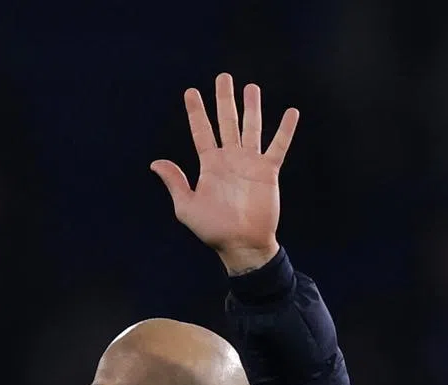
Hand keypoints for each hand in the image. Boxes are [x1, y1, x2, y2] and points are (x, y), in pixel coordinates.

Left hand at [151, 74, 298, 274]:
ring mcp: (250, 163)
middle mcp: (230, 159)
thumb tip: (155, 163)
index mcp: (209, 165)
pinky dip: (285, 130)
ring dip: (252, 107)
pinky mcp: (268, 171)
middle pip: (227, 121)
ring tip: (252, 87)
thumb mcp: (186, 207)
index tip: (190, 92)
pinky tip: (291, 112)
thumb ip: (175, 182)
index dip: (196, 111)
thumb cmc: (212, 229)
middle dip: (225, 99)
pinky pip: (278, 146)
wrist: (241, 244)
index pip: (201, 131)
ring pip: (251, 127)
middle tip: (224, 77)